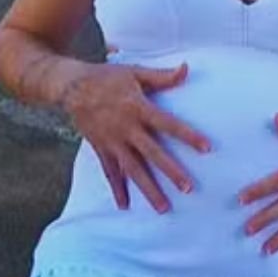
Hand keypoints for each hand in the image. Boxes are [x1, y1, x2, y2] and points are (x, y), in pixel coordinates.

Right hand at [60, 60, 211, 213]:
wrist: (71, 86)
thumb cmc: (107, 77)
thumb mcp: (135, 72)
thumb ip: (161, 76)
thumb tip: (186, 68)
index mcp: (138, 108)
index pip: (168, 124)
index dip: (187, 135)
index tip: (206, 148)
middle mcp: (127, 128)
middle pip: (152, 153)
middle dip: (171, 171)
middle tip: (188, 189)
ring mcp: (113, 141)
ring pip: (133, 169)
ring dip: (149, 189)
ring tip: (164, 208)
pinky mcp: (101, 148)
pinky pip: (110, 172)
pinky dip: (117, 189)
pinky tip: (125, 206)